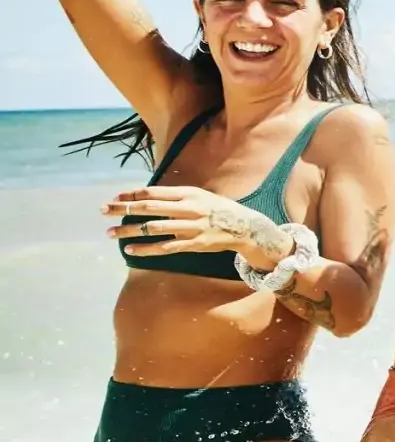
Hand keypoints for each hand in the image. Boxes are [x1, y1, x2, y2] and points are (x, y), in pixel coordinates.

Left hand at [106, 184, 286, 260]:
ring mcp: (190, 227)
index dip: (130, 195)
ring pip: (153, 228)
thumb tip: (144, 197)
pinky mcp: (193, 244)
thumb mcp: (198, 195)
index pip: (152, 192)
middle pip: (148, 208)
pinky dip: (146, 249)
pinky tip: (130, 250)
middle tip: (103, 211)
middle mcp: (188, 208)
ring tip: (111, 233)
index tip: (113, 199)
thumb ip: (174, 197)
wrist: (243, 226)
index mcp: (188, 194)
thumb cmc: (216, 208)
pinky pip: (165, 247)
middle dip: (122, 209)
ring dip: (129, 230)